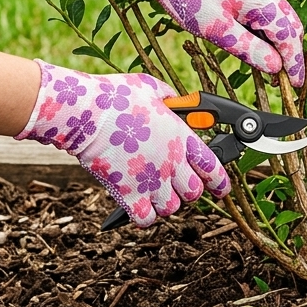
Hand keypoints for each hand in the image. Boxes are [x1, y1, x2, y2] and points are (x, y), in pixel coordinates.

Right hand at [16, 62, 229, 226]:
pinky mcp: (126, 192)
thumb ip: (170, 98)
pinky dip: (145, 217)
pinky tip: (139, 206)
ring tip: (157, 194)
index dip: (220, 181)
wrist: (84, 112)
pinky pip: (145, 219)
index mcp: (181, 137)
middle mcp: (171, 162)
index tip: (221, 188)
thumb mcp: (151, 88)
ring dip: (167, 204)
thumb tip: (175, 101)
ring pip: (172, 208)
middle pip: (194, 192)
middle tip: (179, 186)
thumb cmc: (115, 96)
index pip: (212, 166)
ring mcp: (150, 180)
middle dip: (190, 192)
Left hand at [111, 0, 305, 85]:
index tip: (295, 83)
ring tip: (271, 66)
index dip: (294, 61)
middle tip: (285, 79)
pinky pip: (268, 14)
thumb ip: (249, 49)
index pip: (289, 35)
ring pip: (281, 20)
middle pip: (291, 26)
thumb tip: (274, 66)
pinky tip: (258, 46)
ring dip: (280, 43)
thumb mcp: (217, 30)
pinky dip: (268, 33)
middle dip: (291, 53)